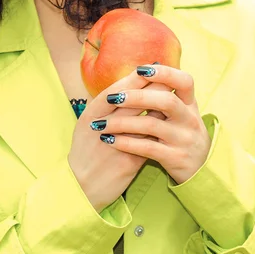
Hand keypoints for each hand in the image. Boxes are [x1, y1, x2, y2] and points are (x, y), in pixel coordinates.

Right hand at [67, 63, 173, 212]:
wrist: (80, 187)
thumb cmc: (85, 149)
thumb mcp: (88, 122)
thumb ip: (106, 105)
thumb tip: (129, 83)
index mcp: (92, 112)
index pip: (119, 89)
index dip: (137, 77)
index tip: (152, 66)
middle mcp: (105, 125)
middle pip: (136, 100)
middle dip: (155, 87)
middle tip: (169, 77)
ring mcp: (118, 143)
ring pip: (147, 119)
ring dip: (162, 108)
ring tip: (174, 97)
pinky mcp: (129, 162)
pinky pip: (150, 141)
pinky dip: (160, 131)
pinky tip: (170, 123)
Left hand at [92, 64, 211, 185]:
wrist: (199, 171)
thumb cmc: (180, 133)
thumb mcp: (180, 112)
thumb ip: (163, 94)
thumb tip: (140, 69)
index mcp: (189, 103)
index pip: (185, 81)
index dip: (165, 72)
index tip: (140, 69)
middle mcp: (190, 119)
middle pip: (166, 101)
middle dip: (137, 96)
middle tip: (112, 98)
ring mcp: (184, 139)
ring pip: (151, 125)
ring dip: (122, 122)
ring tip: (101, 124)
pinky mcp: (175, 158)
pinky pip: (147, 148)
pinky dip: (126, 143)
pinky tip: (109, 140)